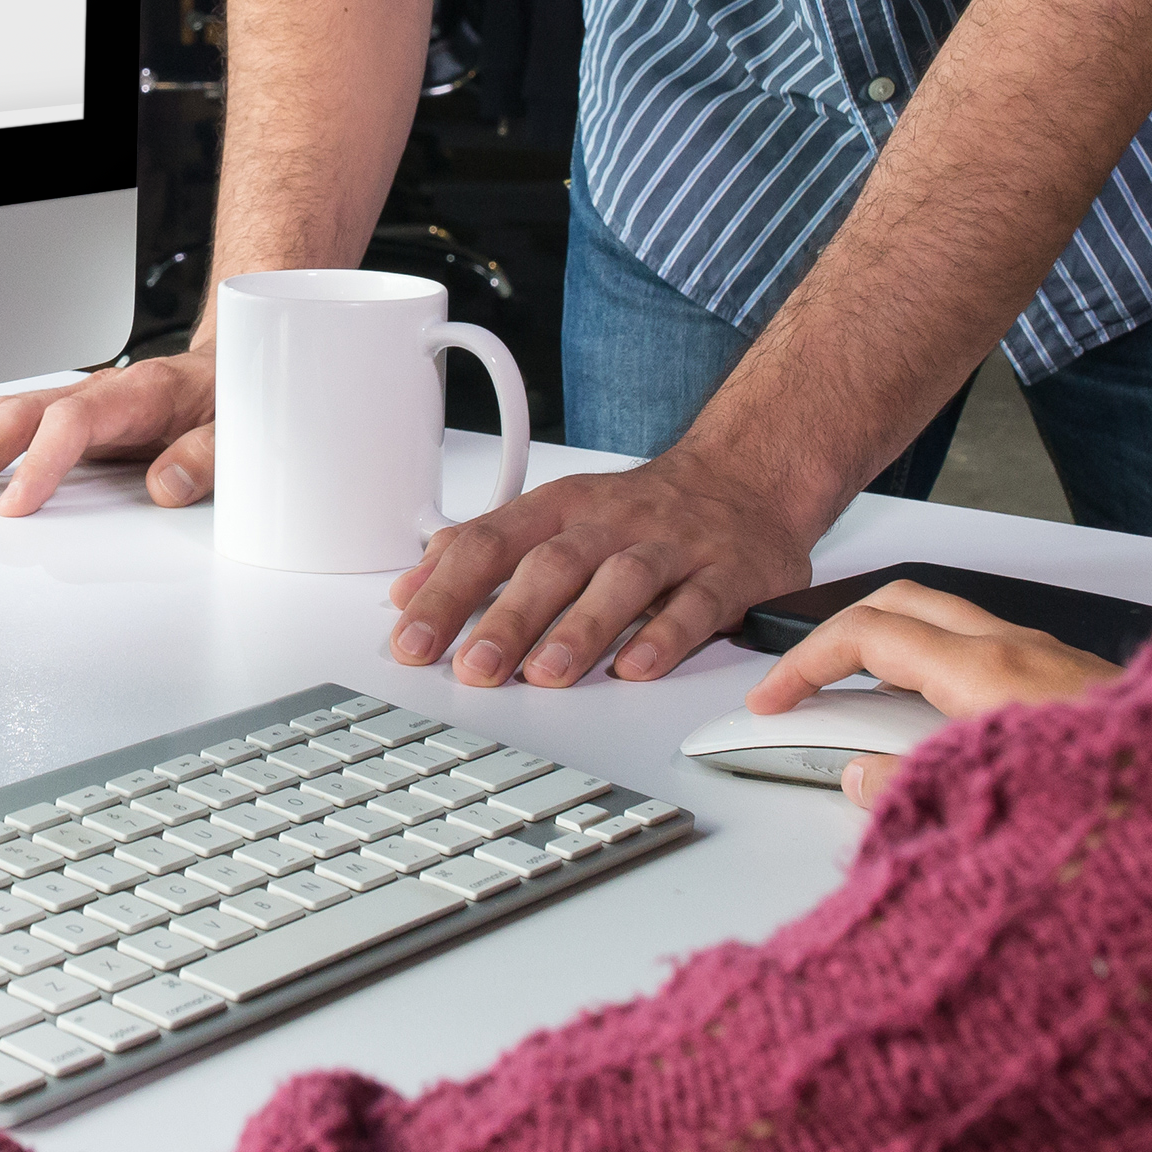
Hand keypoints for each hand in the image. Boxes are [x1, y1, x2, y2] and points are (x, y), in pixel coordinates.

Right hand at [0, 347, 216, 515]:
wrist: (236, 370)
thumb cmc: (231, 400)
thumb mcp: (238, 428)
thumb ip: (207, 457)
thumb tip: (165, 486)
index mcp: (138, 393)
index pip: (72, 422)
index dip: (40, 463)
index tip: (14, 507)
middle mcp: (97, 392)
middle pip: (20, 414)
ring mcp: (77, 404)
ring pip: (4, 415)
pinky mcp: (68, 420)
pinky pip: (10, 426)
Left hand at [385, 456, 816, 687]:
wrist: (744, 477)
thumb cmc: (636, 510)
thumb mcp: (553, 514)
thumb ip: (481, 550)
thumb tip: (408, 590)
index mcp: (560, 508)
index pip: (490, 543)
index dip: (446, 591)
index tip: (413, 638)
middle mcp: (611, 522)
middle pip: (552, 563)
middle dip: (508, 618)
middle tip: (473, 668)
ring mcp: (670, 546)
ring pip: (622, 581)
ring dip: (582, 628)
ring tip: (547, 673)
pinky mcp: (725, 573)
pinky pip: (697, 604)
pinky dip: (667, 637)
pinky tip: (637, 668)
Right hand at [748, 578, 1119, 809]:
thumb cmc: (1132, 803)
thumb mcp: (997, 808)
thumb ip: (915, 789)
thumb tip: (862, 778)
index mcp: (991, 672)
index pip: (868, 635)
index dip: (805, 662)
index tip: (774, 699)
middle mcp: (1024, 651)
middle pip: (904, 604)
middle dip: (841, 637)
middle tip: (807, 686)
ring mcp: (1057, 662)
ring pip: (951, 628)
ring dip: (897, 655)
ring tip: (868, 717)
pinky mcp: (1082, 686)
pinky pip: (992, 657)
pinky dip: (946, 677)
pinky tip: (946, 734)